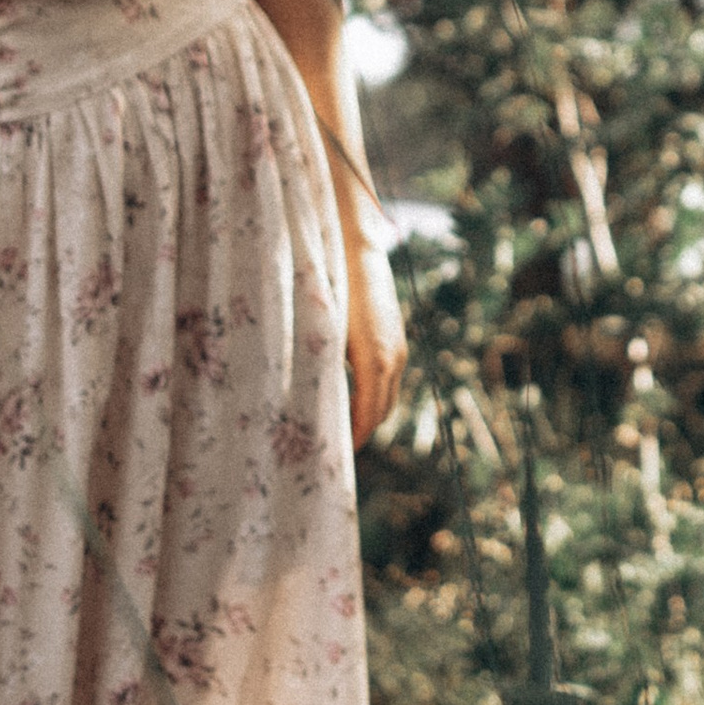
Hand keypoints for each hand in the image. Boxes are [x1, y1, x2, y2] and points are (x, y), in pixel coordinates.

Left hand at [340, 229, 406, 451]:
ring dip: (368, 415)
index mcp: (374, 360)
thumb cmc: (331, 286)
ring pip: (388, 396)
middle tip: (331, 449)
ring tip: (340, 428)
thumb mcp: (321, 330)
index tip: (332, 457)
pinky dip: (374, 396)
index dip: (352, 440)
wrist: (356, 246)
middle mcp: (393, 358)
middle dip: (360, 433)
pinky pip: (389, 379)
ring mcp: (398, 347)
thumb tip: (305, 404)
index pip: (367, 416)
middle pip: (381, 412)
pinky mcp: (396, 337)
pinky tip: (349, 396)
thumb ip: (319, 366)